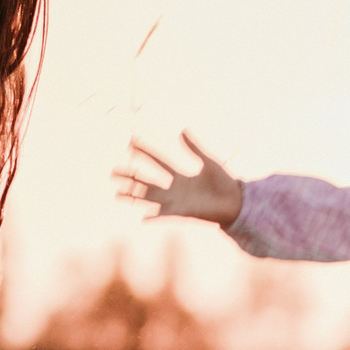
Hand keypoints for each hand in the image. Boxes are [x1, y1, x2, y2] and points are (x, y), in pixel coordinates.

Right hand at [117, 133, 242, 225]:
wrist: (236, 202)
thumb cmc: (224, 183)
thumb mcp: (208, 161)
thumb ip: (194, 147)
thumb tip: (181, 130)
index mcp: (180, 176)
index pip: (157, 162)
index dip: (145, 152)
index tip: (131, 142)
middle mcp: (174, 190)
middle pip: (145, 181)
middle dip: (130, 176)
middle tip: (113, 172)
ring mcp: (175, 202)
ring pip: (148, 199)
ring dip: (132, 197)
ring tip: (116, 194)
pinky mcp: (181, 213)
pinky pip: (163, 216)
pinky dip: (153, 218)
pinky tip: (141, 219)